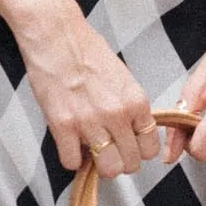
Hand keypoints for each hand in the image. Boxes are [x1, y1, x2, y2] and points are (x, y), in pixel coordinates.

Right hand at [19, 0, 163, 180]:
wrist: (56, 36)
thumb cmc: (87, 51)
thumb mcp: (123, 79)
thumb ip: (130, 108)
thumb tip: (131, 133)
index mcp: (136, 101)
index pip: (150, 148)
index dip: (138, 150)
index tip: (128, 146)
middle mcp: (117, 114)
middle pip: (131, 164)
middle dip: (120, 160)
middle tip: (108, 150)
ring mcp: (90, 122)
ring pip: (108, 169)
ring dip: (98, 164)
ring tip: (91, 150)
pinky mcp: (62, 125)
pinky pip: (72, 162)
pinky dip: (71, 157)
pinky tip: (70, 143)